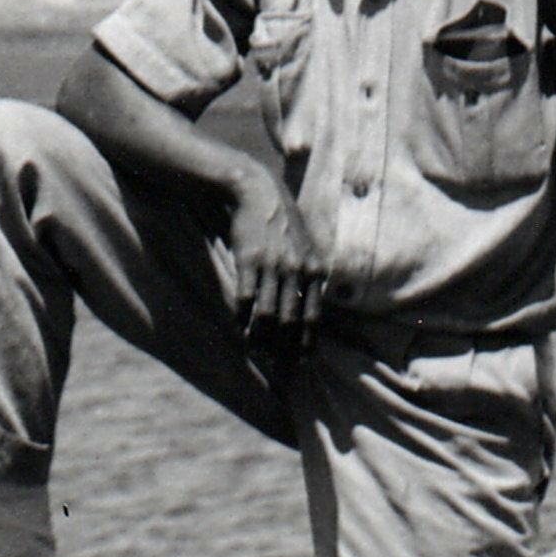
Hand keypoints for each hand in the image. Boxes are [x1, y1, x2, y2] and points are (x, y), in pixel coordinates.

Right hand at [224, 167, 328, 349]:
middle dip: (285, 346)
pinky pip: (245, 298)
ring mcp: (272, 267)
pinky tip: (240, 327)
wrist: (259, 193)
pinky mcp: (248, 261)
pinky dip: (242, 318)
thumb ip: (311, 276)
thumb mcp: (308, 248)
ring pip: (268, 314)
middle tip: (278, 363)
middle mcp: (297, 270)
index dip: (307, 341)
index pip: (314, 315)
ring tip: (257, 349)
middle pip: (292, 320)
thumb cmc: (285, 224)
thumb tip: (312, 307)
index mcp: (315, 270)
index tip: (303, 360)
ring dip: (261, 337)